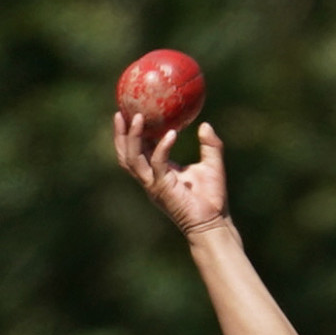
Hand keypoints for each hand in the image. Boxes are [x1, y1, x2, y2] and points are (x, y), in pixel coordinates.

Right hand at [114, 110, 230, 236]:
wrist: (214, 222)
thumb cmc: (213, 198)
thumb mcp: (212, 164)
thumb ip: (210, 145)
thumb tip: (205, 125)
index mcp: (159, 173)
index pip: (138, 151)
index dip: (131, 134)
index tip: (130, 112)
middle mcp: (152, 179)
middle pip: (126, 156)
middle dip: (121, 135)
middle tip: (121, 112)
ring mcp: (155, 185)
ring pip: (133, 159)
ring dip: (133, 138)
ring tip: (138, 117)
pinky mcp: (163, 189)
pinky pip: (158, 164)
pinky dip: (162, 147)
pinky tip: (171, 134)